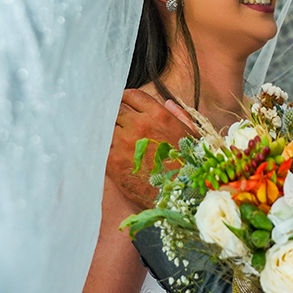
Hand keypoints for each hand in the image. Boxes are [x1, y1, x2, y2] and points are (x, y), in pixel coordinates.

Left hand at [107, 89, 194, 210]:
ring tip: (111, 139)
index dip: (125, 99)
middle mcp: (139, 124)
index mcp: (159, 115)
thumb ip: (179, 115)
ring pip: (106, 126)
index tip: (123, 105)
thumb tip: (168, 103)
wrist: (180, 196)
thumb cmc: (189, 166)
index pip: (132, 96)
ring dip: (108, 131)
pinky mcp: (112, 160)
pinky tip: (106, 152)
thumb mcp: (191, 135)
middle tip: (116, 124)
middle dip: (116, 116)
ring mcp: (124, 141)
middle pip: (116, 110)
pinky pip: (101, 145)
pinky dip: (102, 147)